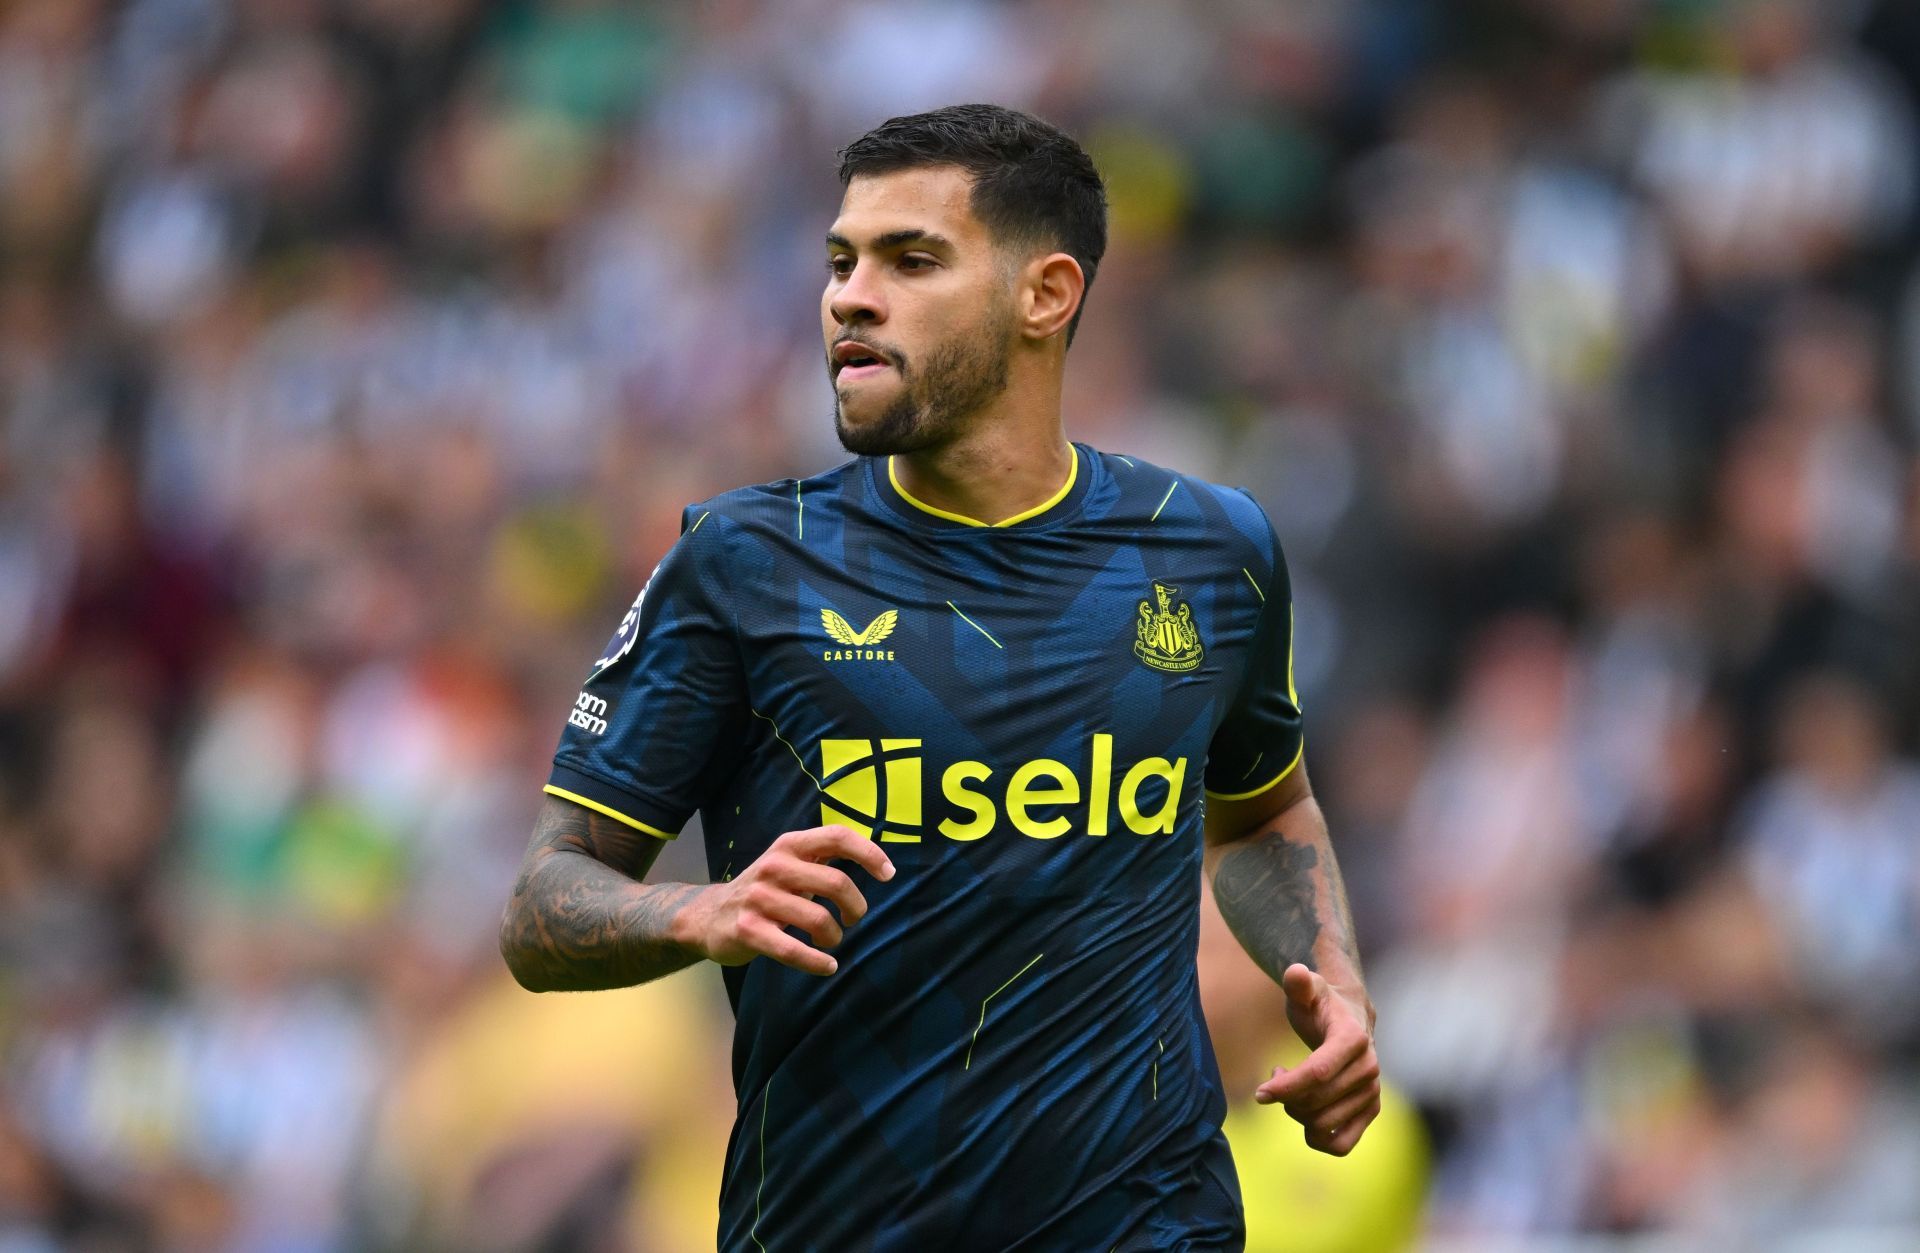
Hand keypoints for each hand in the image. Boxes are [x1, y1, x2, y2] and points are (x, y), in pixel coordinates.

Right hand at [674, 825, 893, 975]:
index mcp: (789, 845)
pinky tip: (827, 966)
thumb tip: (876, 859)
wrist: (708, 916)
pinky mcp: (748, 930)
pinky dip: (817, 962)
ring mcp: (759, 899)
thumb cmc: (765, 890)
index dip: (869, 853)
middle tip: (853, 919)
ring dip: (834, 937)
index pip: (837, 836)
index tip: (888, 874)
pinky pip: (794, 950)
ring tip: (830, 942)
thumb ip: (823, 858)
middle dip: (856, 906)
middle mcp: (774, 866)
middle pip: (836, 882)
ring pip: (819, 920)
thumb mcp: (789, 864)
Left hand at [1255, 963, 1380, 1155]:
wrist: (1350, 1020)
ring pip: (1324, 1126)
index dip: (1285, 1086)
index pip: (1317, 1073)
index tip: (1260, 1092)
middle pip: (1316, 1102)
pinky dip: (1317, 1138)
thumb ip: (1298, 983)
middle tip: (1275, 1079)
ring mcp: (1372, 1093)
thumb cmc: (1320, 1004)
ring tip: (1291, 1091)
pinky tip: (1305, 1117)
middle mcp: (1369, 1068)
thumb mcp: (1307, 990)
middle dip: (1286, 1098)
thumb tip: (1295, 972)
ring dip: (1297, 1114)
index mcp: (1353, 1038)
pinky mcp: (1371, 1112)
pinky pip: (1341, 1146)